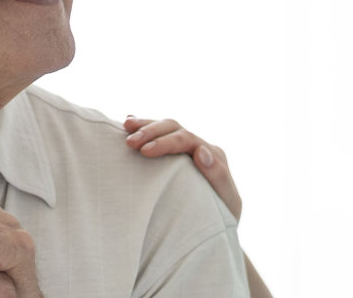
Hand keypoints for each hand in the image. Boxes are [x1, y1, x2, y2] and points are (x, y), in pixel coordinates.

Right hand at [122, 117, 240, 220]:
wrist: (216, 231)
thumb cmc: (222, 220)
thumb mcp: (227, 202)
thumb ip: (218, 176)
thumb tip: (202, 151)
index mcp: (213, 156)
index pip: (187, 139)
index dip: (165, 142)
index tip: (145, 151)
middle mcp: (199, 147)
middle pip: (174, 128)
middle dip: (151, 131)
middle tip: (130, 142)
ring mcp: (185, 150)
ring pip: (164, 127)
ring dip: (145, 125)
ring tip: (125, 126)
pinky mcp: (173, 156)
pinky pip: (158, 135)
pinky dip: (144, 126)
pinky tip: (128, 122)